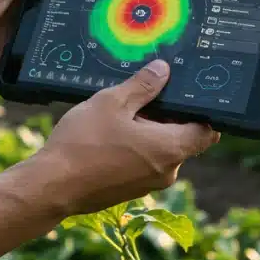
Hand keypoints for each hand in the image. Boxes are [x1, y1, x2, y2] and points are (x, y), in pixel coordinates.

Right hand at [25, 59, 220, 216]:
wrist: (52, 186)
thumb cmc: (83, 143)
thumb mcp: (113, 102)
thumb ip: (143, 86)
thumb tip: (163, 70)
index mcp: (170, 149)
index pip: (206, 131)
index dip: (200, 110)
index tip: (185, 93)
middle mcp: (167, 171)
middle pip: (182, 138)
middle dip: (166, 117)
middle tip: (141, 95)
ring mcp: (149, 184)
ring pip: (160, 150)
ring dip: (147, 131)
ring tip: (119, 113)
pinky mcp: (131, 189)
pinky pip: (144, 162)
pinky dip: (135, 147)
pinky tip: (109, 134)